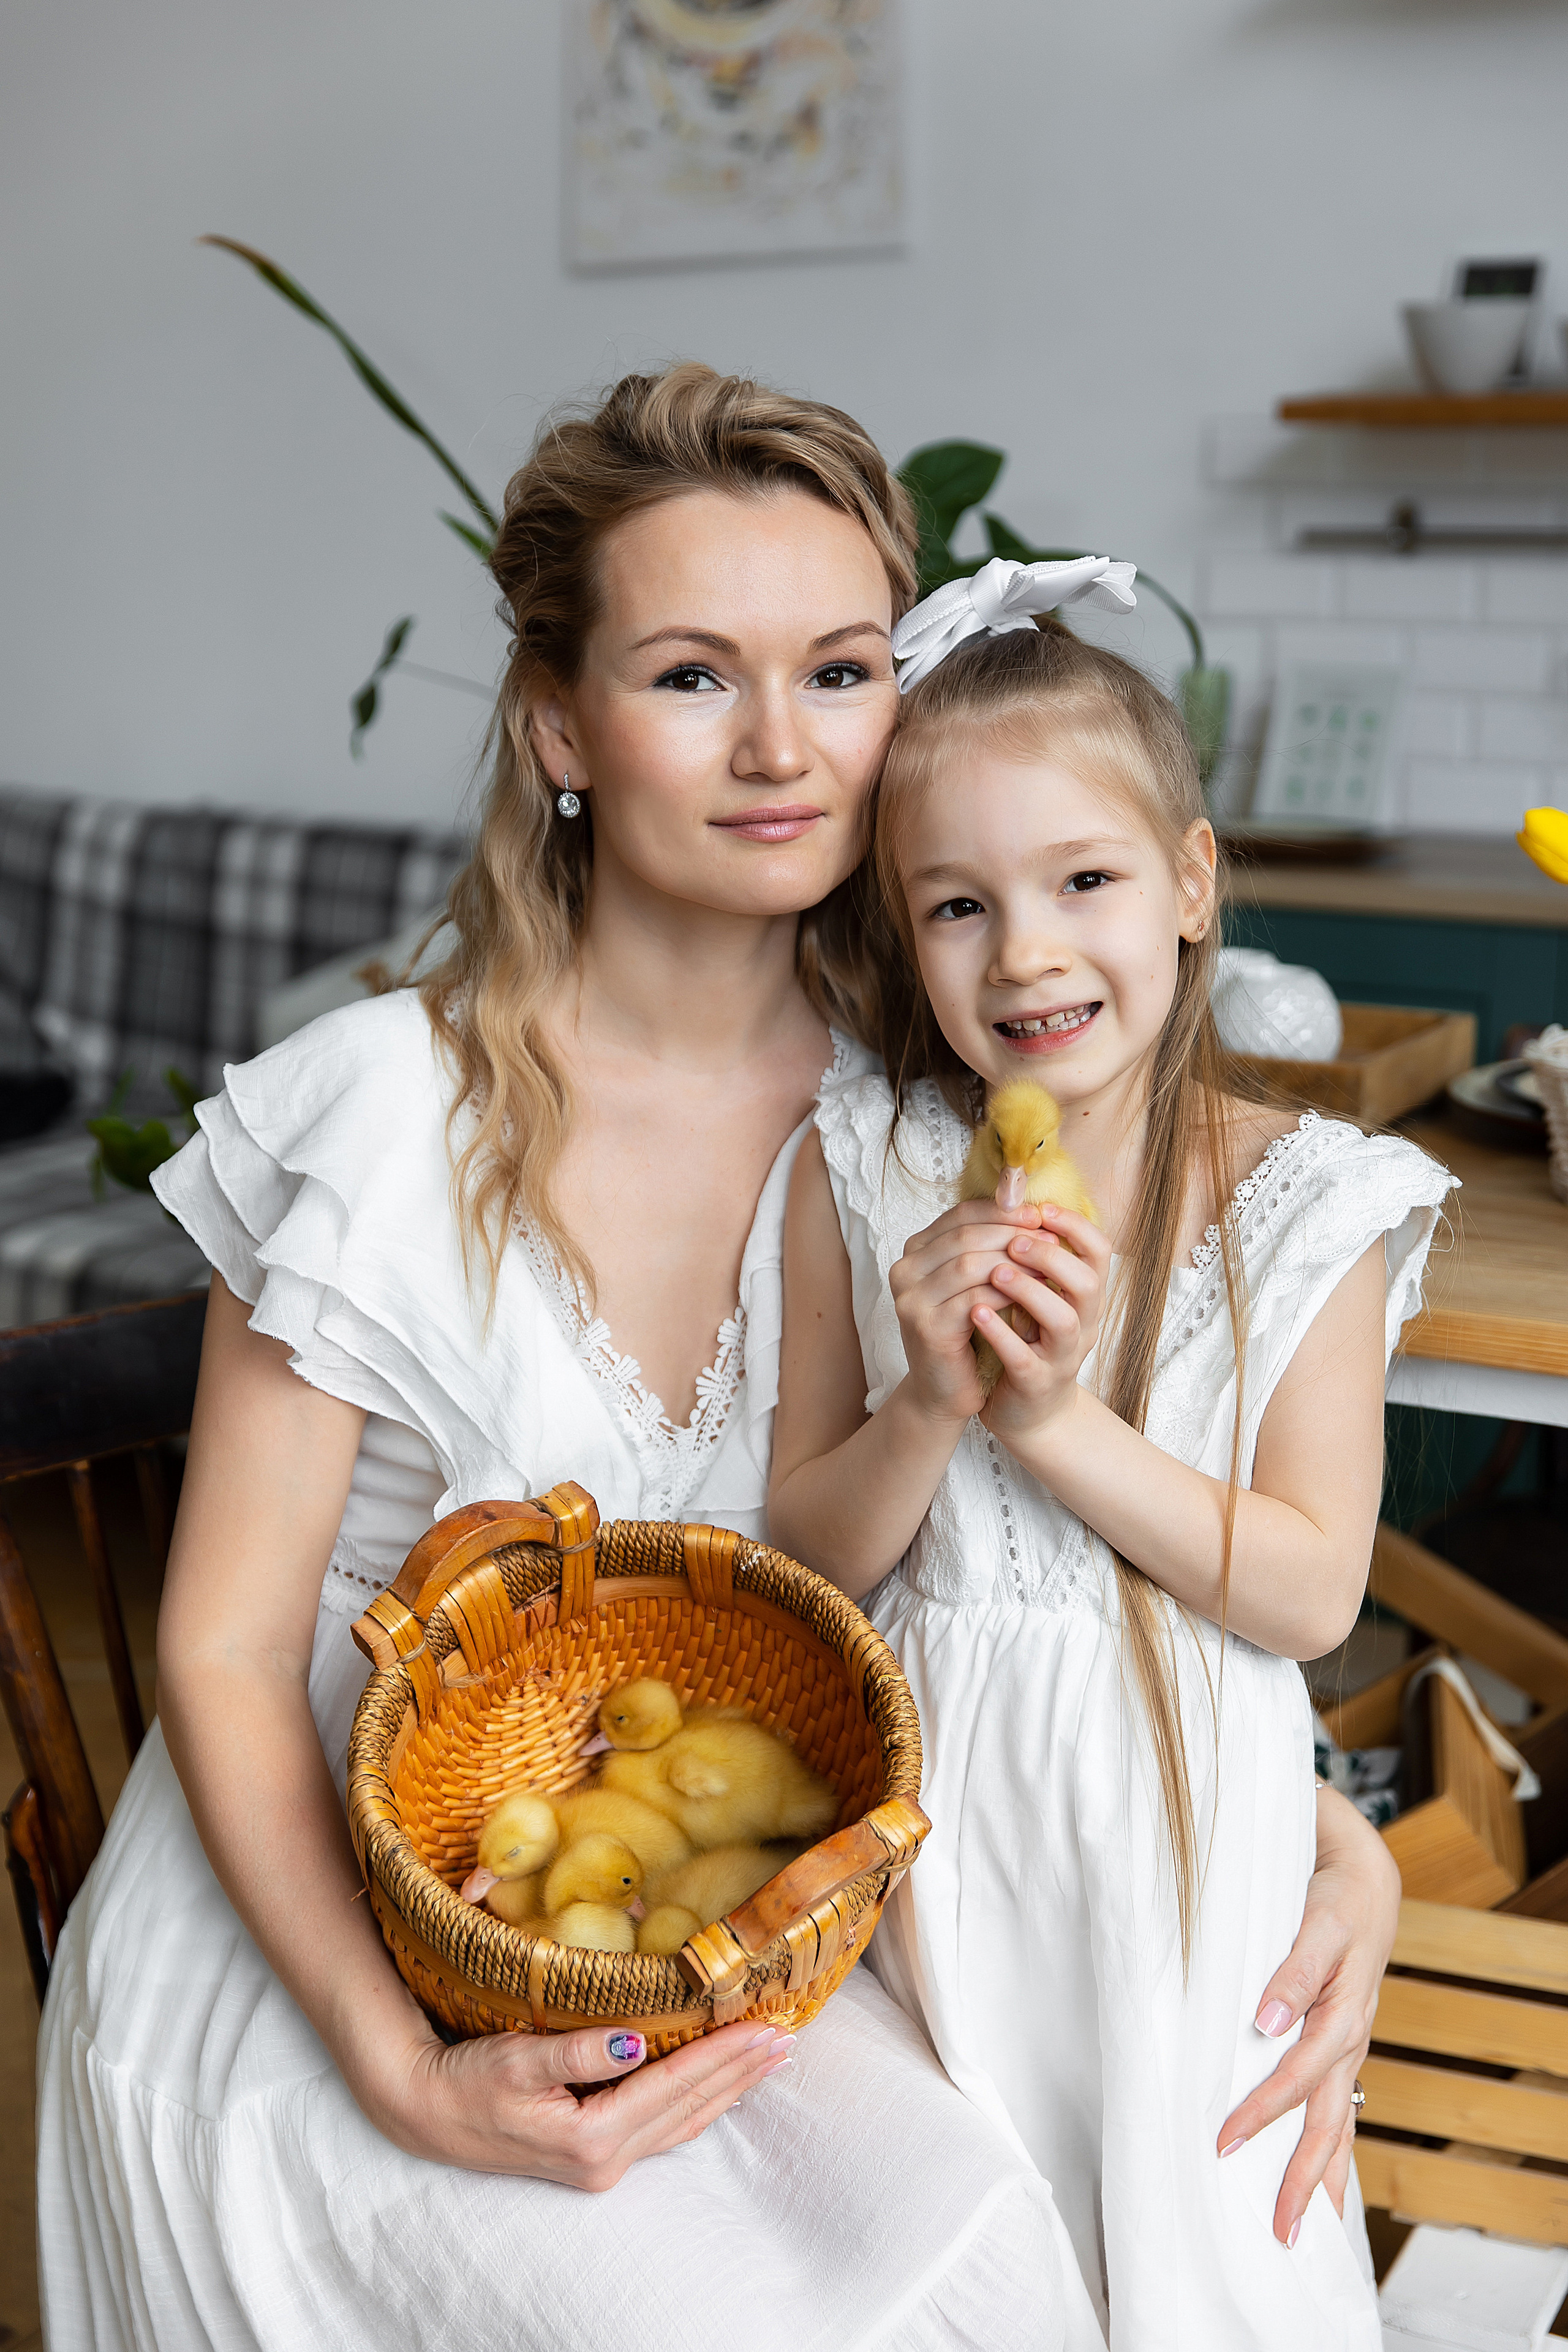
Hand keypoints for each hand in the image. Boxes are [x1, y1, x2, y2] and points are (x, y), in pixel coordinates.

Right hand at [361, 2016, 794, 2189]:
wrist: (426, 2112)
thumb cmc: (468, 2080)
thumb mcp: (518, 2060)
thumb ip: (579, 2052)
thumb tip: (634, 2042)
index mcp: (593, 2136)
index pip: (677, 2085)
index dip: (724, 2052)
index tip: (766, 2024)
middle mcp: (607, 2158)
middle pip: (691, 2106)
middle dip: (741, 2071)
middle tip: (787, 2036)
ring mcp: (602, 2161)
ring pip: (683, 2120)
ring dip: (727, 2087)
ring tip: (767, 2057)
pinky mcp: (594, 2152)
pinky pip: (662, 2125)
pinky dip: (696, 2099)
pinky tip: (715, 2084)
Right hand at [889, 1197, 1042, 1422]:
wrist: (943, 1391)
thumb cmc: (963, 1333)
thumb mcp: (971, 1282)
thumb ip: (985, 1247)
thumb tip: (1029, 1207)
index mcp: (914, 1250)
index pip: (960, 1214)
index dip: (1002, 1211)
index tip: (1038, 1214)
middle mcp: (904, 1270)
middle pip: (965, 1236)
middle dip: (1012, 1234)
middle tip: (1050, 1239)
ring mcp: (910, 1299)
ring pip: (969, 1265)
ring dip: (1014, 1263)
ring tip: (1048, 1266)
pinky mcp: (926, 1327)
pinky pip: (974, 1300)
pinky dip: (1006, 1294)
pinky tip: (1030, 1295)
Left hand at [973, 1208, 1108, 1447]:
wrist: (1027, 1410)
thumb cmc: (1028, 1342)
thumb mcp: (1038, 1296)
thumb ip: (1033, 1258)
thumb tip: (1013, 1200)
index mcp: (1084, 1296)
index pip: (1099, 1251)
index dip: (1075, 1226)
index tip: (1041, 1209)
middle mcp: (1083, 1324)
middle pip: (1087, 1283)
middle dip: (1051, 1257)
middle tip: (1014, 1242)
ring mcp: (1063, 1357)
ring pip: (1063, 1320)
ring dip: (1030, 1291)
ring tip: (996, 1272)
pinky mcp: (1037, 1384)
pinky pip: (1025, 1359)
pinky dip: (1001, 1334)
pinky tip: (976, 1313)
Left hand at [1216, 1786, 1400, 2243]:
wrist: (1363, 1875)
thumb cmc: (1333, 1895)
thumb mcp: (1316, 1921)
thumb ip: (1293, 1968)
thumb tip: (1266, 2020)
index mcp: (1341, 2009)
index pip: (1300, 2073)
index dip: (1263, 2107)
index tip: (1226, 2138)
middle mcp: (1348, 2037)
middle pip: (1329, 2119)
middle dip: (1303, 2177)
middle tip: (1277, 2229)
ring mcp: (1348, 2047)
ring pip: (1339, 2124)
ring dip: (1322, 2178)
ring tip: (1305, 2232)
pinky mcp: (1340, 2047)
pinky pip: (1339, 2110)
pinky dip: (1332, 2152)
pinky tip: (1320, 2185)